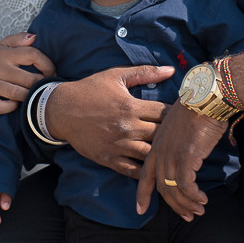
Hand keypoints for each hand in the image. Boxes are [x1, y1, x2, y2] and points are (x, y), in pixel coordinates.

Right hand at [0, 33, 54, 113]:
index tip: (51, 72)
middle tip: (45, 86)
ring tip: (32, 94)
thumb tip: (35, 38)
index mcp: (5, 54)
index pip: (32, 55)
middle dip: (41, 84)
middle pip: (29, 79)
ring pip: (19, 94)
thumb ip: (19, 39)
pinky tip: (15, 103)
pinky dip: (13, 107)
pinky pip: (3, 107)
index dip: (47, 64)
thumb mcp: (3, 45)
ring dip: (29, 96)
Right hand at [45, 65, 174, 177]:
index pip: (164, 113)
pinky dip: (145, 172)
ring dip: (162, 155)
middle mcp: (127, 128)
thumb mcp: (116, 76)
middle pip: (161, 136)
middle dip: (173, 136)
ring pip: (149, 155)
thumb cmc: (90, 90)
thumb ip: (144, 72)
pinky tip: (156, 170)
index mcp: (131, 107)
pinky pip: (132, 171)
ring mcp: (118, 146)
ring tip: (174, 155)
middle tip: (182, 137)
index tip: (182, 116)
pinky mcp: (108, 159)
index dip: (176, 115)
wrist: (61, 110)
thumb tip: (171, 69)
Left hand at [137, 102, 225, 221]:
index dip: (142, 194)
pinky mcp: (186, 157)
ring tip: (199, 210)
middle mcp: (160, 152)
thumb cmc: (197, 108)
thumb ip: (177, 143)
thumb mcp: (179, 126)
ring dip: (187, 204)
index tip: (140, 209)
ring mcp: (172, 155)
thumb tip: (186, 155)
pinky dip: (194, 196)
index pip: (145, 175)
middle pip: (161, 188)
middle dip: (175, 206)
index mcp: (156, 145)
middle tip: (187, 216)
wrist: (206, 97)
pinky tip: (203, 199)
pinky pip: (186, 186)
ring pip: (173, 190)